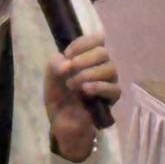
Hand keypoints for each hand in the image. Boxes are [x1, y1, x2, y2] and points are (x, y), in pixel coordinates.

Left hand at [43, 30, 119, 160]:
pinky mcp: (112, 98)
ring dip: (88, 74)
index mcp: (89, 57)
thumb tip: (67, 63)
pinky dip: (98, 87)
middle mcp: (103, 65)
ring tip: (72, 85)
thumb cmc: (59, 97)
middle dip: (84, 59)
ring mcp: (110, 81)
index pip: (98, 39)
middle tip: (69, 70)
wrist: (63, 124)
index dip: (82, 44)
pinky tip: (85, 91)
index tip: (67, 55)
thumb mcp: (50, 79)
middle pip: (104, 52)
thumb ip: (55, 65)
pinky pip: (114, 88)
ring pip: (110, 68)